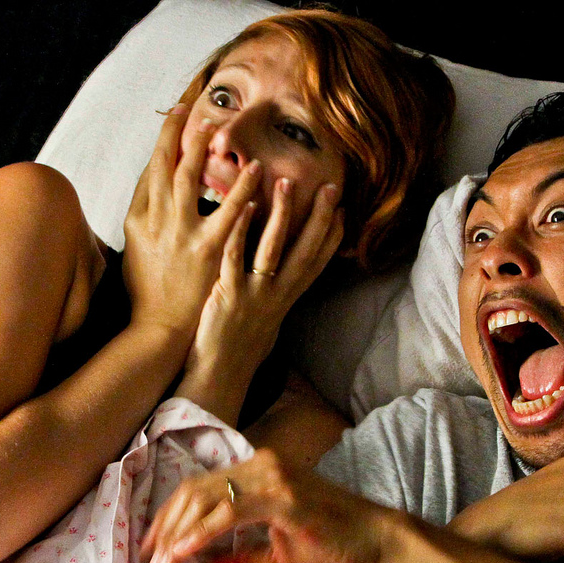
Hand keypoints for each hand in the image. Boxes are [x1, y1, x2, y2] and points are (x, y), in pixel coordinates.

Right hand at [122, 105, 262, 336]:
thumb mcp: (135, 248)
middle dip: (182, 136)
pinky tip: (255, 176)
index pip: (152, 169)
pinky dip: (239, 194)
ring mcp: (181, 236)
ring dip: (206, 153)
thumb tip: (154, 183)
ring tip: (223, 132)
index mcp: (138, 219)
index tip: (178, 115)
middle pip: (168, 168)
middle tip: (199, 113)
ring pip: (191, 183)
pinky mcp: (206, 253)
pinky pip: (226, 217)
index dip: (166, 139)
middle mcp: (156, 222)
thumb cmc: (147, 289)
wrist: (157, 328)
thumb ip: (145, 214)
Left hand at [141, 449, 388, 562]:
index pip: (200, 487)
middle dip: (165, 528)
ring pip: (206, 498)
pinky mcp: (284, 496)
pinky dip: (202, 533)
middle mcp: (262, 463)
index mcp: (259, 470)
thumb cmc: (335, 544)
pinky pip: (230, 512)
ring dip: (178, 535)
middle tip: (150, 562)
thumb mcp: (280, 558)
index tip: (153, 548)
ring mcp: (273, 476)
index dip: (170, 517)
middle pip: (195, 490)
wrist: (380, 538)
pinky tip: (185, 552)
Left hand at [176, 178, 342, 422]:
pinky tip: (245, 207)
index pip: (317, 263)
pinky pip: (236, 258)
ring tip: (286, 182)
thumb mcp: (266, 323)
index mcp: (286, 300)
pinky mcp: (229, 296)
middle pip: (305, 251)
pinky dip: (242, 232)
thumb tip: (279, 282)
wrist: (219, 378)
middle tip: (329, 187)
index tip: (343, 209)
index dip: (332, 236)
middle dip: (318, 217)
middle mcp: (277, 296)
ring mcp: (255, 295)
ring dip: (282, 214)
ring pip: (273, 249)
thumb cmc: (238, 351)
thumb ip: (274, 299)